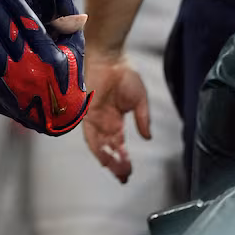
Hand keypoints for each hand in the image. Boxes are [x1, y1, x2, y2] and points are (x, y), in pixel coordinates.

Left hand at [0, 0, 93, 135]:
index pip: (30, 24)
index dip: (16, 5)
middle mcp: (30, 66)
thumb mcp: (75, 49)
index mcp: (50, 55)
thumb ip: (69, 22)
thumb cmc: (68, 78)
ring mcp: (13, 79)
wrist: (59, 118)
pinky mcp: (0, 90)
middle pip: (8, 32)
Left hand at [82, 49, 151, 183]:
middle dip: (116, 164)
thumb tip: (148, 138)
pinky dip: (96, 147)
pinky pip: (89, 133)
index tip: (128, 173)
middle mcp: (103, 122)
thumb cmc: (125, 74)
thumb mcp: (139, 100)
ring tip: (116, 171)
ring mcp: (94, 118)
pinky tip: (103, 158)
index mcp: (115, 120)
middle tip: (123, 177)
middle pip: (108, 149)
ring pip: (99, 145)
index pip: (118, 145)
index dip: (122, 159)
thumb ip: (143, 119)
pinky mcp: (87, 112)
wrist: (109, 57)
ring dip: (107, 159)